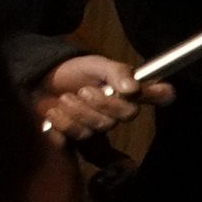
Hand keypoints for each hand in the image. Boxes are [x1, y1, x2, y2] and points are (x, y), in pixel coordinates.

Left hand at [37, 53, 160, 138]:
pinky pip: (79, 136)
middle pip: (127, 114)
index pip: (160, 94)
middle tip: (83, 91)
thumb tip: (133, 88)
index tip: (139, 91)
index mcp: (131, 89)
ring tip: (65, 98)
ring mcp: (102, 124)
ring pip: (101, 127)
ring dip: (79, 111)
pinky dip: (64, 123)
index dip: (160, 95)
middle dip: (102, 103)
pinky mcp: (81, 137)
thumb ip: (115, 73)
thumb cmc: (73, 71)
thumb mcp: (95, 64)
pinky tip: (55, 112)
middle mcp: (121, 109)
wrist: (40, 83)